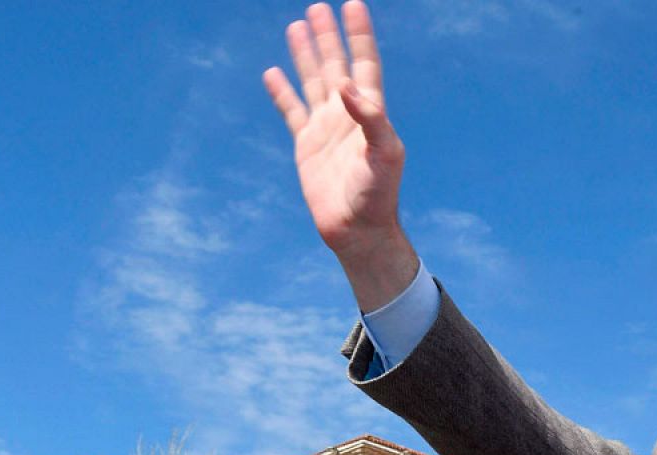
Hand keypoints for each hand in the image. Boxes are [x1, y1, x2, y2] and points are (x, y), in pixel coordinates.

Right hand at [264, 2, 416, 310]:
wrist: (358, 230)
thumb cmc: (379, 195)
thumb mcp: (384, 155)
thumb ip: (371, 119)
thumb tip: (347, 85)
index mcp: (369, 113)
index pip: (364, 64)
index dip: (359, 35)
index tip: (353, 5)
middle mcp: (347, 115)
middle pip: (336, 65)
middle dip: (329, 37)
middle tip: (318, 8)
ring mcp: (325, 129)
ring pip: (313, 82)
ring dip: (305, 55)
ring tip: (297, 26)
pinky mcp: (306, 146)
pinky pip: (291, 112)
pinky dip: (282, 92)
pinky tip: (272, 73)